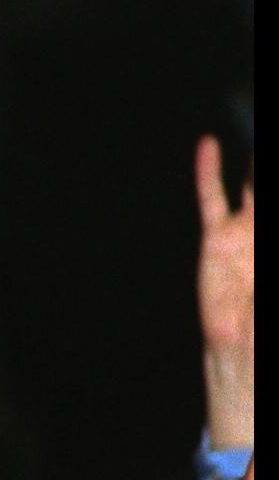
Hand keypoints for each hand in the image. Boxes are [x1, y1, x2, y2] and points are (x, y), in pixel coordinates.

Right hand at [194, 135, 252, 451]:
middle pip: (268, 188)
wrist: (245, 351)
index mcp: (276, 239)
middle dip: (266, 168)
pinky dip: (208, 172)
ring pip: (255, 183)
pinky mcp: (217, 240)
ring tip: (256, 128)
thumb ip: (260, 253)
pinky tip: (209, 145)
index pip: (272, 203)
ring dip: (257, 162)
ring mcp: (246, 231)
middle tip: (261, 131)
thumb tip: (252, 213)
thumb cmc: (266, 323)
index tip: (262, 170)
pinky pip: (212, 199)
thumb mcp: (267, 285)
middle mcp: (267, 230)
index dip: (267, 184)